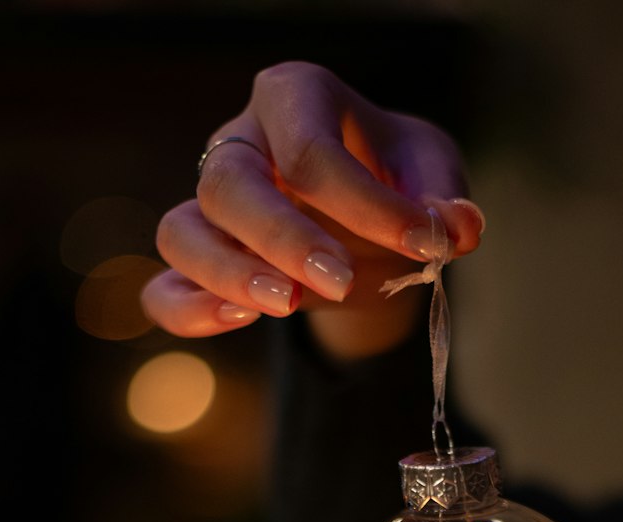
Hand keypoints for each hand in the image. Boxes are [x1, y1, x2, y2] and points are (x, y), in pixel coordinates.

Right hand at [141, 61, 484, 359]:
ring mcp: (210, 206)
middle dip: (285, 238)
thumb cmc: (397, 181)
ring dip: (228, 274)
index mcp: (294, 99)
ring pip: (181, 233)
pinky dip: (189, 310)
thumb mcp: (433, 175)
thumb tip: (458, 227)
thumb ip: (445, 200)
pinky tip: (239, 321)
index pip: (311, 149)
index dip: (367, 204)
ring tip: (288, 304)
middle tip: (341, 280)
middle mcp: (239, 144)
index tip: (423, 244)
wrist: (371, 221)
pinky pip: (164, 290)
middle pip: (229, 184)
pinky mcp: (203, 266)